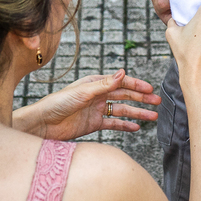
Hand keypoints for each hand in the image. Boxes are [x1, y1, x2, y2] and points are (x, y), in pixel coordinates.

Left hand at [13, 70, 159, 140]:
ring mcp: (97, 110)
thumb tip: (123, 72)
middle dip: (142, 99)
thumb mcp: (83, 92)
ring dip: (137, 113)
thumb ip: (105, 84)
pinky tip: (136, 127)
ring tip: (153, 117)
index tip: (150, 90)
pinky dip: (125, 125)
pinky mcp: (93, 124)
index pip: (121, 82)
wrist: (42, 124)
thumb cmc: (58, 104)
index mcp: (95, 83)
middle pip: (125, 96)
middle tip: (157, 102)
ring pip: (122, 110)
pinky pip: (113, 124)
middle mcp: (98, 95)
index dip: (137, 85)